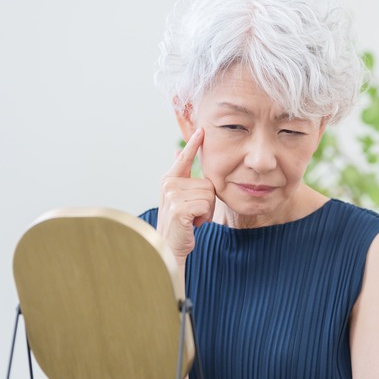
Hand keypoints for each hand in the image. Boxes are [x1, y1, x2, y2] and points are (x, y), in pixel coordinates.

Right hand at [157, 128, 215, 264]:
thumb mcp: (179, 198)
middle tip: (194, 213)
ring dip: (207, 210)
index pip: (183, 159)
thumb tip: (178, 150)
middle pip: (207, 183)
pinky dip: (205, 217)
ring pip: (209, 194)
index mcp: (169, 180)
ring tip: (193, 219)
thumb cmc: (179, 224)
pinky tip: (193, 224)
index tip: (202, 130)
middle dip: (207, 201)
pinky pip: (206, 205)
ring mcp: (172, 196)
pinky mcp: (179, 208)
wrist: (169, 248)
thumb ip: (181, 177)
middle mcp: (169, 185)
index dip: (194, 144)